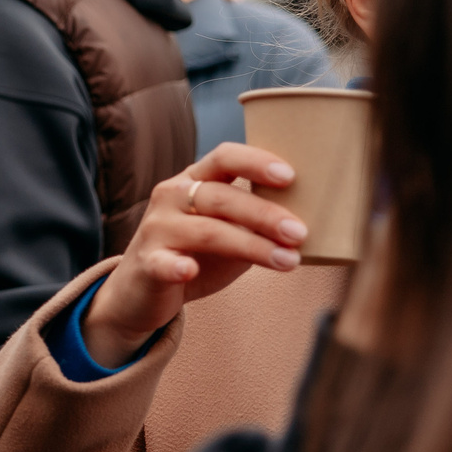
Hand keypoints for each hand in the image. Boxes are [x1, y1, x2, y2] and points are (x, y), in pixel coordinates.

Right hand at [81, 143, 307, 367]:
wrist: (140, 292)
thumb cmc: (194, 256)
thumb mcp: (228, 233)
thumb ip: (255, 223)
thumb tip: (312, 222)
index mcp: (193, 181)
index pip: (224, 158)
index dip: (256, 162)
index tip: (290, 176)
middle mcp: (171, 197)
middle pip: (220, 196)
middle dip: (264, 213)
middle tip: (299, 232)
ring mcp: (156, 230)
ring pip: (206, 231)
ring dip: (250, 245)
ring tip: (287, 261)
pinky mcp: (146, 265)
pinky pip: (163, 263)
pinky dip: (177, 265)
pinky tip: (191, 271)